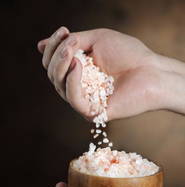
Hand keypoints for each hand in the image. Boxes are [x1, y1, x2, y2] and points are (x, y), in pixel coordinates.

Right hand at [37, 27, 184, 119]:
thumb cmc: (129, 54)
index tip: (63, 30)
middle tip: (68, 43)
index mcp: (80, 71)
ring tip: (71, 52)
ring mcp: (85, 100)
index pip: (55, 62)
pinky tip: (78, 66)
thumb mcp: (97, 40)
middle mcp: (79, 86)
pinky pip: (73, 99)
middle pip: (53, 74)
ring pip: (59, 86)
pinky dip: (72, 81)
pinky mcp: (92, 112)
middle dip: (56, 56)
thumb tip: (40, 45)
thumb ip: (72, 42)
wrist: (150, 72)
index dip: (53, 46)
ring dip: (61, 66)